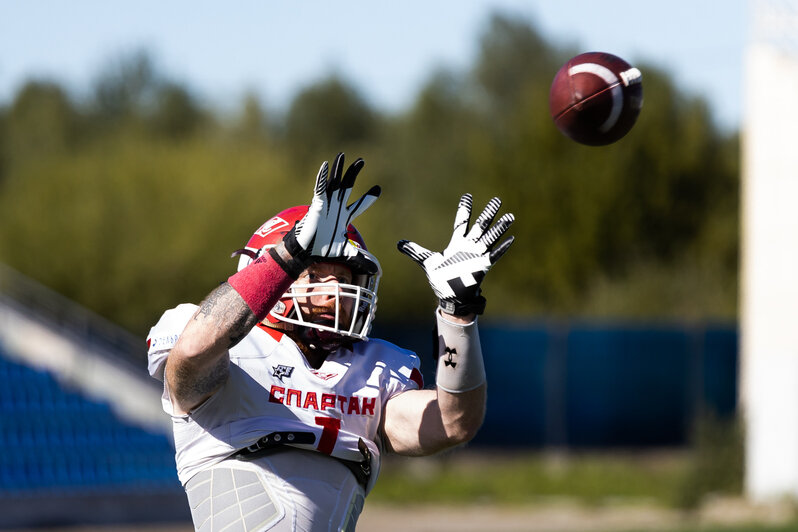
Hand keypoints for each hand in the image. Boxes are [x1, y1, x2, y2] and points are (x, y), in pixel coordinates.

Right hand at [289, 153, 380, 259]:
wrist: (307, 252)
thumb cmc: (323, 250)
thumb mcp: (347, 254)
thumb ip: (361, 260)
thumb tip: (377, 270)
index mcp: (343, 217)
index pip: (358, 205)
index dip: (368, 197)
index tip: (378, 188)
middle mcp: (335, 207)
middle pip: (346, 186)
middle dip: (353, 173)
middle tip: (362, 161)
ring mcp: (326, 204)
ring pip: (334, 183)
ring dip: (339, 169)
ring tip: (344, 155)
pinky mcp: (317, 204)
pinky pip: (320, 188)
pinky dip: (323, 178)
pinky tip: (326, 166)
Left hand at [398, 194, 513, 315]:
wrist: (450, 297)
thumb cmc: (441, 279)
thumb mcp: (427, 261)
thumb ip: (414, 250)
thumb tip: (399, 243)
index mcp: (457, 243)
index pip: (462, 222)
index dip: (464, 209)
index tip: (467, 196)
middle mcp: (469, 246)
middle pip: (481, 225)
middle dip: (488, 213)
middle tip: (496, 200)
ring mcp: (477, 255)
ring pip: (490, 237)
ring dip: (500, 227)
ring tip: (510, 216)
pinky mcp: (483, 266)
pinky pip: (495, 255)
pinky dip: (503, 247)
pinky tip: (511, 238)